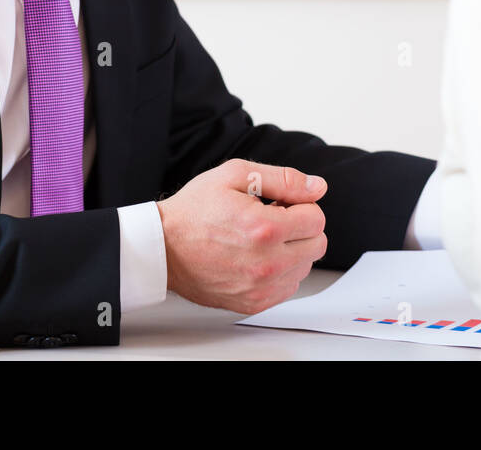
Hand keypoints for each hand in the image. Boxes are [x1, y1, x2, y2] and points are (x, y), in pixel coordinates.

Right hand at [156, 158, 328, 313]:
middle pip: (317, 244)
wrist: (163, 248)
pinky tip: (256, 257)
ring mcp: (261, 287)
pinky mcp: (254, 303)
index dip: (300, 205)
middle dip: (300, 227)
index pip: (317, 218)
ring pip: (305, 266)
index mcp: (265, 228)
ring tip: (260, 239)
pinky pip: (288, 287)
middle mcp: (267, 263)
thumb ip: (283, 179)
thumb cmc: (193, 211)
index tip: (280, 204)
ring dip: (292, 250)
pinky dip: (280, 272)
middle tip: (272, 219)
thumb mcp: (235, 176)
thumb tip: (317, 187)